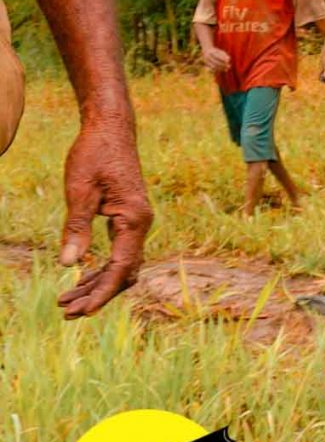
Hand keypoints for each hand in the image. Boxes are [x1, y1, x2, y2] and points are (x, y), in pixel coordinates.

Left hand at [58, 113, 150, 317]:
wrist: (110, 129)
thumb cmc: (95, 155)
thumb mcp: (79, 191)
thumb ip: (76, 228)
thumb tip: (69, 265)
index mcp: (134, 219)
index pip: (121, 267)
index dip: (102, 292)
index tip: (82, 311)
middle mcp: (141, 223)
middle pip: (124, 272)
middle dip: (97, 294)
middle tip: (67, 312)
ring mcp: (136, 221)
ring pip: (122, 264)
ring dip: (97, 284)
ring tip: (67, 300)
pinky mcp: (127, 218)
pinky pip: (119, 252)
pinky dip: (100, 268)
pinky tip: (81, 276)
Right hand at [199, 46, 230, 73]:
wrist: (206, 51)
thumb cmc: (215, 51)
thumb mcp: (220, 51)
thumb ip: (224, 54)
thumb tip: (229, 59)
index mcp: (211, 52)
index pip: (217, 56)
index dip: (223, 59)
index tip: (228, 61)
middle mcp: (207, 57)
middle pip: (216, 62)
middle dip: (223, 65)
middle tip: (229, 66)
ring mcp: (206, 61)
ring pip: (214, 66)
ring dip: (221, 68)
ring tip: (227, 69)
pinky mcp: (206, 65)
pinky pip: (212, 69)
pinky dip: (218, 70)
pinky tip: (223, 70)